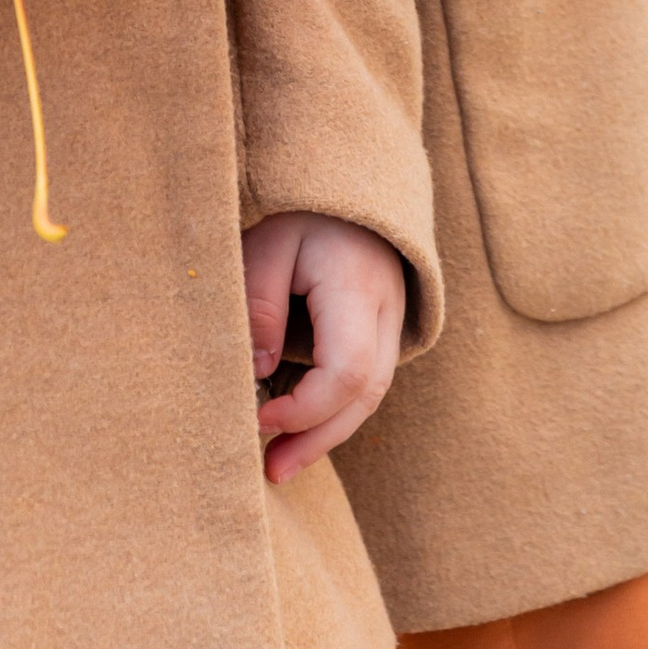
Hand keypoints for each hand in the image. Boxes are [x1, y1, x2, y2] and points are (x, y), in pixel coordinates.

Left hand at [241, 213, 407, 485]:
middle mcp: (386, 310)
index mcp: (357, 287)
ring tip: (279, 465)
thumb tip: (256, 373)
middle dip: (316, 438)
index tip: (257, 416)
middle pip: (364, 394)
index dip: (304, 407)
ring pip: (370, 394)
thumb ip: (261, 304)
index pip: (347, 370)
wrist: (350, 177)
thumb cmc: (300, 208)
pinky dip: (334, 410)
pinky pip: (365, 380)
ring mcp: (391, 320)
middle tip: (269, 471)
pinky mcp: (382, 327)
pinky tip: (299, 430)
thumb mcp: (268, 242)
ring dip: (326, 434)